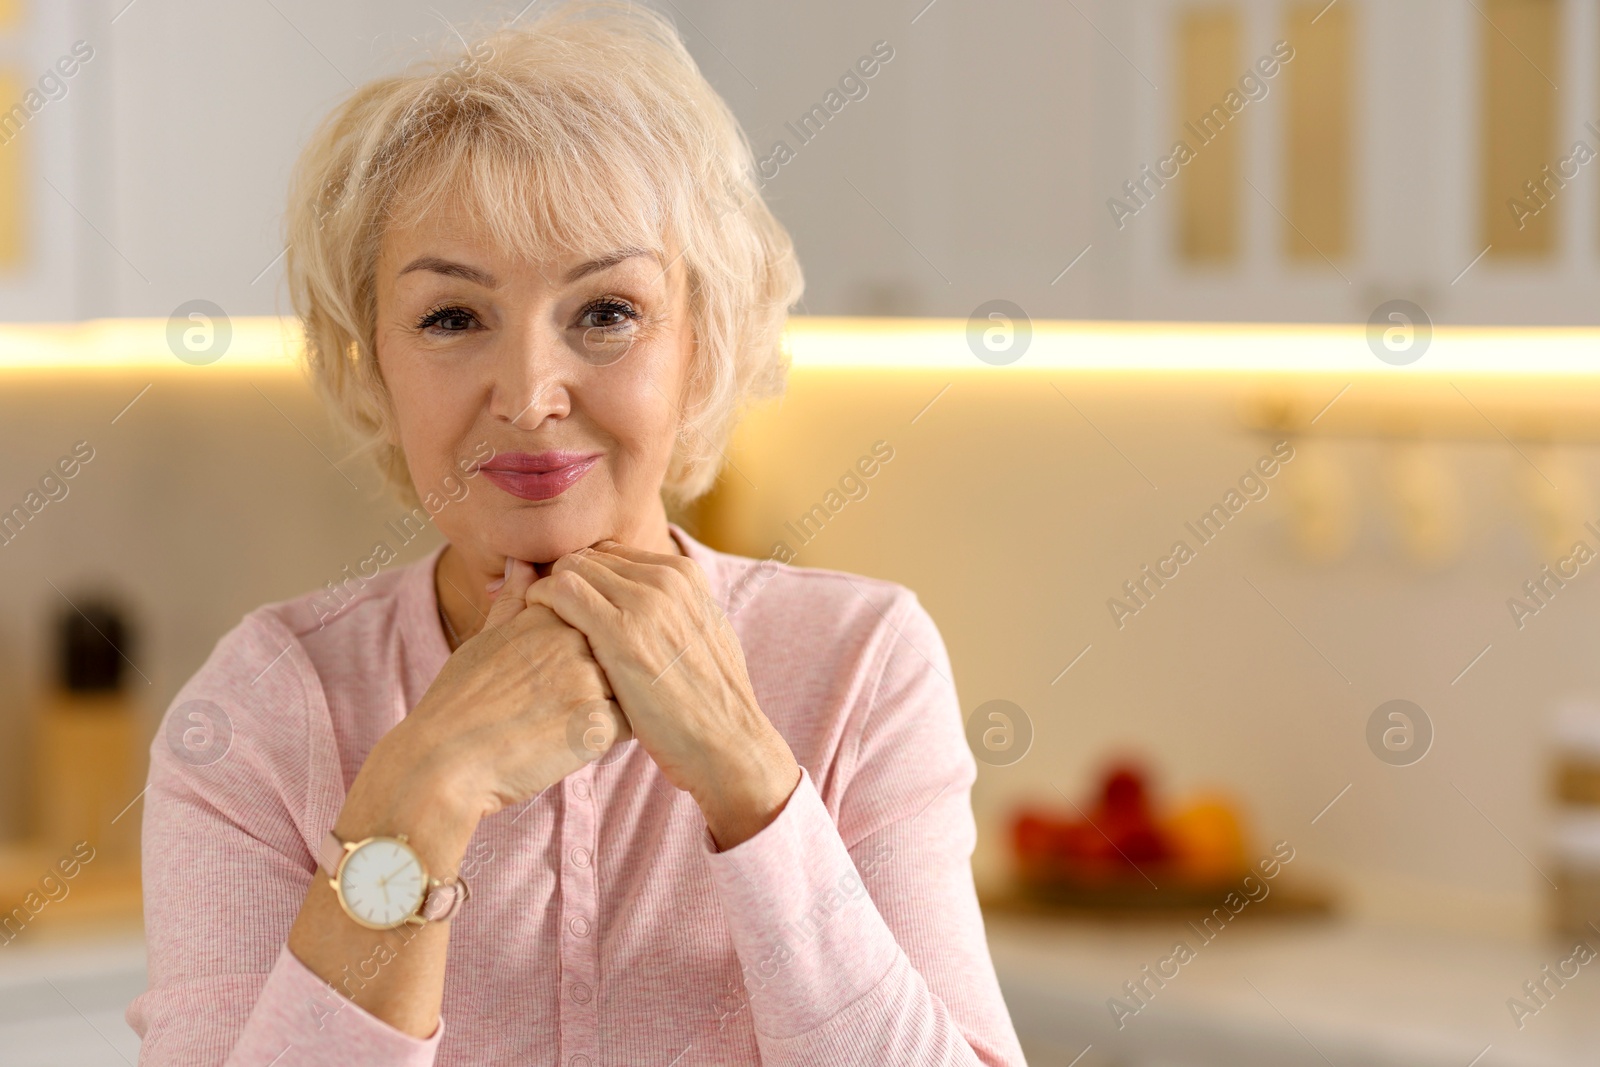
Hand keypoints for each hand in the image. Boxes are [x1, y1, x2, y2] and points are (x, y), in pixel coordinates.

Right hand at [371, 556, 631, 828]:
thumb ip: (513, 599)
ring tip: (555, 724)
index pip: (593, 620)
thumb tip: (523, 562)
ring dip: (601, 707)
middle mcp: (574, 638)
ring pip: (623, 688)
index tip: (547, 675)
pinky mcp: (597, 724)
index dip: (577, 651)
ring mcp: (589, 679)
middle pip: (611, 653)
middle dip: (595, 678)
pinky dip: (602, 738)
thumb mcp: (483, 639)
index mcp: (549, 612)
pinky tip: (563, 744)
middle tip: (550, 705)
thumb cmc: (459, 702)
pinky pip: (624, 725)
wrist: (444, 761)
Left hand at [525, 540, 798, 849]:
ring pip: (572, 569)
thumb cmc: (709, 704)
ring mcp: (645, 602)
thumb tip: (646, 603)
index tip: (563, 602)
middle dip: (560, 579)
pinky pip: (562, 592)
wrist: (727, 745)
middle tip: (537, 612)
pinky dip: (539, 601)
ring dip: (547, 591)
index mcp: (684, 576)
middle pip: (589, 558)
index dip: (583, 577)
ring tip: (533, 624)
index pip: (612, 555)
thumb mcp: (702, 638)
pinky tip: (532, 628)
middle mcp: (666, 579)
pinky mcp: (621, 632)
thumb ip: (673, 610)